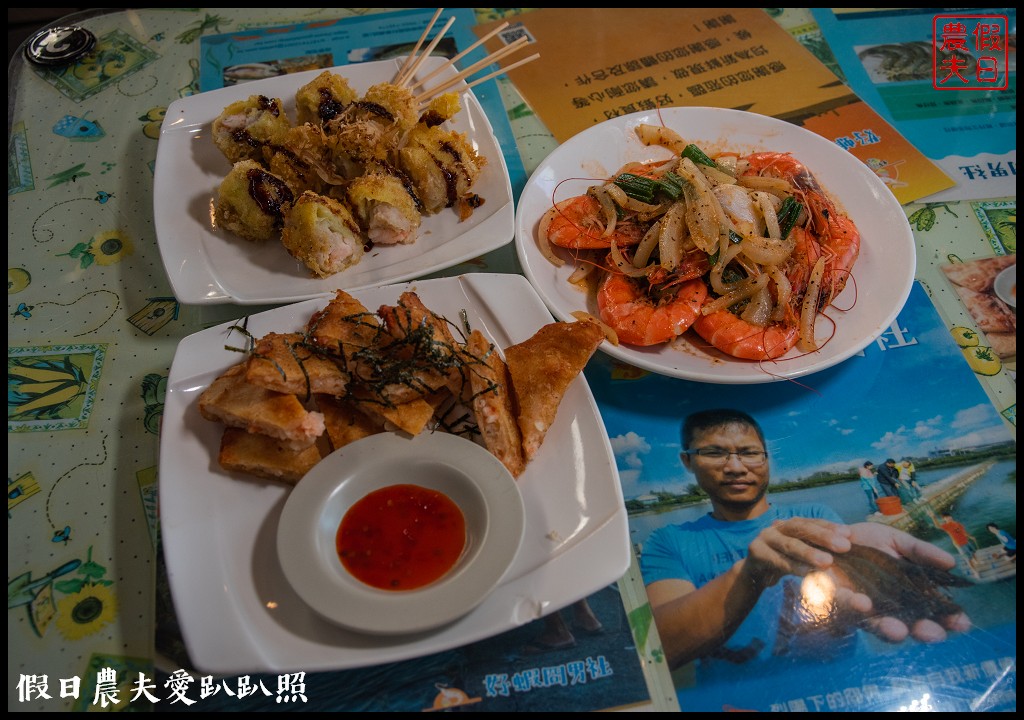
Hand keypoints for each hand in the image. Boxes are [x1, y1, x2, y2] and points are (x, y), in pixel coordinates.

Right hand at [740, 517, 851, 589]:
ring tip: (827, 562)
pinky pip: (777, 560)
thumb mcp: (799, 554)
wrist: (752, 573)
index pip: (813, 522)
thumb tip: (847, 549)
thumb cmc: (783, 562)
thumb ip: (817, 549)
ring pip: (789, 544)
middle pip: (801, 527)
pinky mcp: (756, 552)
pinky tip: (806, 574)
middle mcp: (778, 527)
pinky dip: (792, 566)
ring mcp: (765, 537)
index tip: (849, 534)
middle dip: (824, 536)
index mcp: (791, 525)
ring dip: (809, 553)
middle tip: (845, 547)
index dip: (830, 527)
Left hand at [836, 522, 971, 642]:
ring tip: (896, 628)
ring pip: (876, 625)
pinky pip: (844, 609)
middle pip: (908, 628)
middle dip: (921, 632)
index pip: (932, 614)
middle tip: (932, 633)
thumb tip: (951, 562)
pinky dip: (854, 608)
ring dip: (888, 629)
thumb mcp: (897, 541)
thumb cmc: (869, 543)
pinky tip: (862, 603)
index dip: (947, 620)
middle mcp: (885, 608)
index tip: (962, 622)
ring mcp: (861, 608)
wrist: (831, 537)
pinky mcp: (836, 601)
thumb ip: (921, 552)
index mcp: (906, 596)